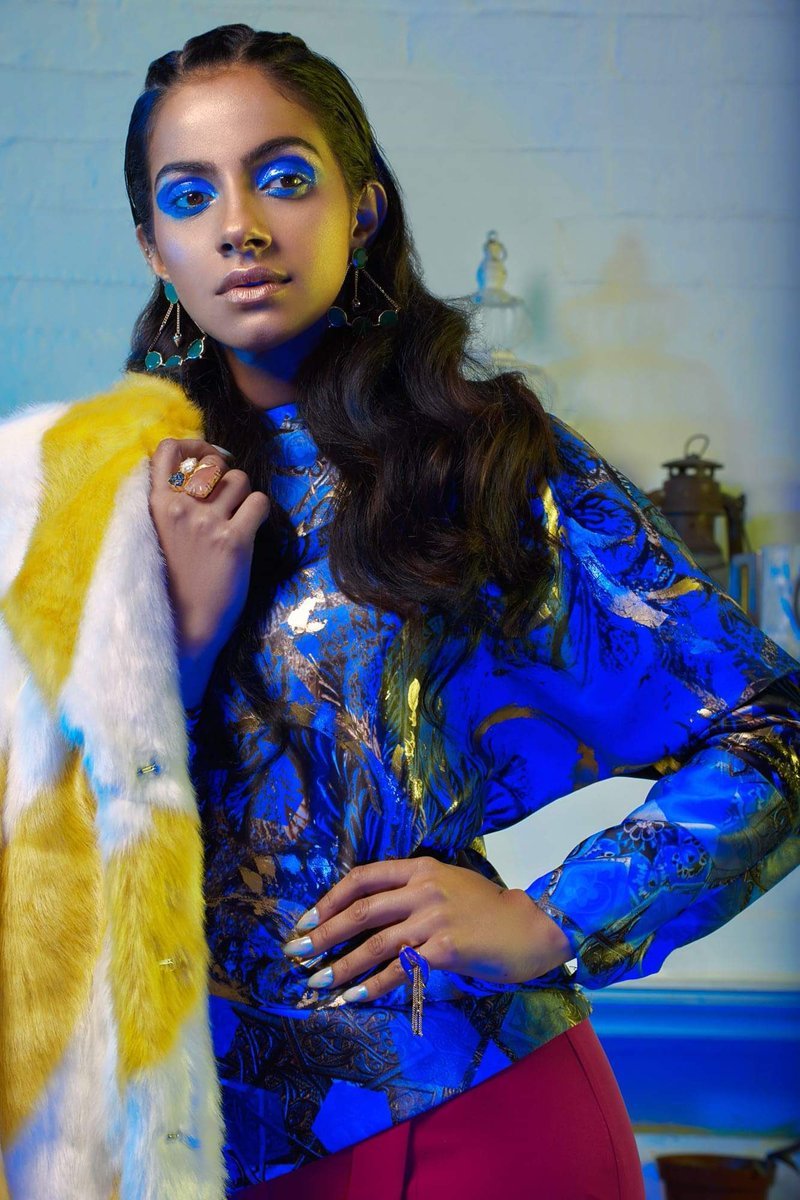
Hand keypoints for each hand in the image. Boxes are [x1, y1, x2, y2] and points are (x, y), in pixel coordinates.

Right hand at [149, 438, 270, 706]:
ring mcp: (207, 524)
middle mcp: (180, 508)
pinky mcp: (234, 541)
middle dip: (225, 476)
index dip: (193, 444)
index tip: (206, 455)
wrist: (183, 628)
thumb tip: (195, 470)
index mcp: (155, 505)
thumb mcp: (157, 535)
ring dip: (243, 496)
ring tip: (234, 522)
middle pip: (214, 462)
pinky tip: (249, 530)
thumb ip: (170, 504)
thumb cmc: (170, 583)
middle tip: (225, 501)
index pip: (168, 450)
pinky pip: (259, 503)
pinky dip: (260, 513)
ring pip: (240, 480)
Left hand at [282, 856, 572, 1001]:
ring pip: (374, 943)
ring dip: (340, 965)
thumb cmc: (489, 908)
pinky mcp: (445, 948)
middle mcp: (423, 888)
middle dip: (323, 933)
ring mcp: (434, 918)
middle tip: (295, 951)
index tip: (307, 919)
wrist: (531, 927)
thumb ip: (413, 890)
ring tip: (315, 982)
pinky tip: (351, 997)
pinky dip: (372, 985)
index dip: (330, 898)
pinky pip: (399, 970)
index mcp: (421, 868)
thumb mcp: (449, 884)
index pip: (363, 877)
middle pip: (361, 910)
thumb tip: (370, 910)